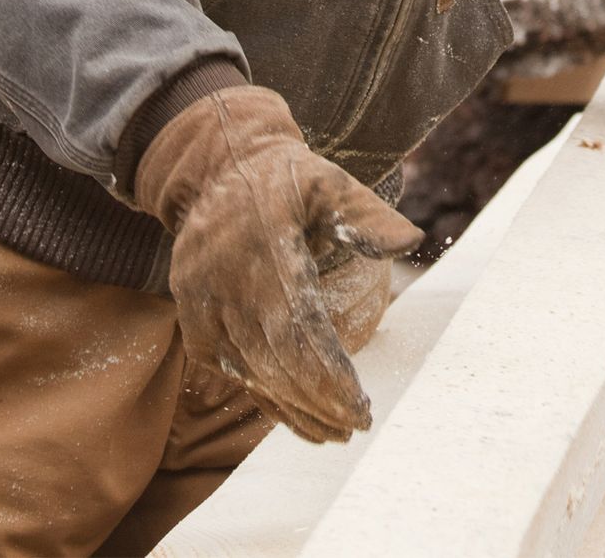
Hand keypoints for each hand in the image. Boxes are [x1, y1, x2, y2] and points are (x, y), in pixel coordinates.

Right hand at [134, 87, 422, 442]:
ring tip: (335, 431)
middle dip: (318, 401)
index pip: (298, 328)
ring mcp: (203, 305)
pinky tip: (298, 414)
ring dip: (294, 408)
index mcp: (263, 246)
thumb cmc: (282, 179)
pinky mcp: (194, 321)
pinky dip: (265, 396)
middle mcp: (226, 281)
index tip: (361, 406)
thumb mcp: (327, 180)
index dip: (329, 375)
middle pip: (274, 361)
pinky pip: (232, 370)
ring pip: (251, 373)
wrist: (214, 173)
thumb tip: (410, 240)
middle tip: (356, 424)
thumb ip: (366, 212)